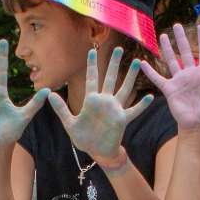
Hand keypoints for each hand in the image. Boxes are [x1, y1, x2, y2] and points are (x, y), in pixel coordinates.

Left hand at [46, 46, 144, 163]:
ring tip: (136, 62)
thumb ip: (61, 109)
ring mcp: (115, 109)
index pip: (92, 78)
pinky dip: (141, 105)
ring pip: (124, 89)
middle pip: (110, 78)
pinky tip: (150, 96)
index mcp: (91, 100)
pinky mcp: (122, 119)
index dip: (92, 64)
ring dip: (130, 76)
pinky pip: (134, 111)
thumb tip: (50, 95)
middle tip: (119, 48)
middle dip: (114, 64)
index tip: (92, 50)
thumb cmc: (84, 138)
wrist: (97, 151)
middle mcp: (105, 101)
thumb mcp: (69, 124)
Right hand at [139, 22, 199, 132]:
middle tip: (177, 25)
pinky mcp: (170, 90)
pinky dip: (151, 72)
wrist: (198, 128)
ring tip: (162, 35)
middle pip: (185, 52)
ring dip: (166, 49)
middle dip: (182, 38)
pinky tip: (143, 62)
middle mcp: (191, 75)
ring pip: (171, 61)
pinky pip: (158, 79)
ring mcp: (179, 82)